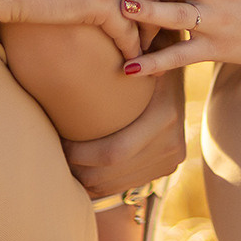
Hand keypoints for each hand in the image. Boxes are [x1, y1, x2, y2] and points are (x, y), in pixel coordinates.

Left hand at [61, 67, 186, 199]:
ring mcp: (171, 158)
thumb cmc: (148, 54)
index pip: (113, 152)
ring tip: (67, 157)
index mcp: (164, 116)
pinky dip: (102, 179)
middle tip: (55, 152)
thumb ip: (118, 61)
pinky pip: (127, 184)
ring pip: (116, 186)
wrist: (185, 66)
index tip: (58, 139)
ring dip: (86, 178)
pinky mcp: (168, 166)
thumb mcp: (137, 54)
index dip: (79, 154)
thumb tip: (73, 62)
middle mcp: (172, 143)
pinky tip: (87, 162)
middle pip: (111, 175)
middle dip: (77, 170)